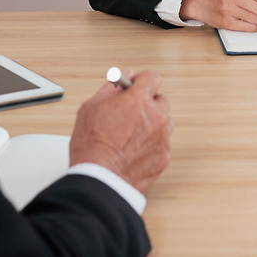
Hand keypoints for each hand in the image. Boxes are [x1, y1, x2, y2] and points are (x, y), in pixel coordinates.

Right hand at [69, 68, 172, 193]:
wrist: (99, 180)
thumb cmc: (91, 146)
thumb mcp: (91, 107)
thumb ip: (111, 88)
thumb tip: (123, 76)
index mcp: (138, 100)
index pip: (152, 77)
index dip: (142, 81)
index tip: (135, 86)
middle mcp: (155, 116)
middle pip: (160, 100)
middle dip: (147, 104)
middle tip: (130, 114)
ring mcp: (162, 137)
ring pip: (164, 123)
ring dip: (152, 124)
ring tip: (131, 135)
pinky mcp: (164, 157)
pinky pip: (162, 144)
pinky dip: (151, 145)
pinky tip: (133, 151)